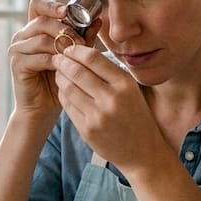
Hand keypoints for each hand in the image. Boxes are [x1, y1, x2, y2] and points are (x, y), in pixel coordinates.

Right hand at [8, 0, 102, 121]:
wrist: (42, 108)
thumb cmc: (58, 81)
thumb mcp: (73, 56)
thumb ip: (83, 37)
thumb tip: (98, 19)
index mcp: (33, 29)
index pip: (37, 5)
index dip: (52, 5)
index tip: (68, 11)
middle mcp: (22, 36)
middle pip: (43, 21)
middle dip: (65, 30)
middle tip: (82, 42)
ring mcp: (17, 50)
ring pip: (42, 39)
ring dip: (62, 46)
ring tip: (76, 57)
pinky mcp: (17, 64)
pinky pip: (39, 57)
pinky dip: (55, 62)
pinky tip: (65, 68)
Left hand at [52, 45, 161, 168]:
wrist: (142, 151)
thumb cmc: (136, 116)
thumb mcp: (131, 90)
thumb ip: (109, 73)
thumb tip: (81, 54)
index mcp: (124, 84)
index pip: (93, 58)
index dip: (76, 50)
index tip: (69, 48)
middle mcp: (111, 99)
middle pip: (77, 72)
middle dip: (63, 62)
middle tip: (57, 58)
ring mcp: (98, 116)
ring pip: (68, 88)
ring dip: (60, 77)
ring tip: (58, 73)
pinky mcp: (87, 130)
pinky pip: (68, 106)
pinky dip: (63, 94)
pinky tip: (63, 90)